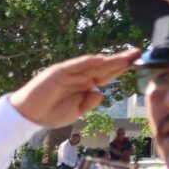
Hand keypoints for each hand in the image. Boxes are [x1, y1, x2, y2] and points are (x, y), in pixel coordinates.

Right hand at [8, 49, 143, 128]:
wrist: (30, 115)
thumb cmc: (52, 114)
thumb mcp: (76, 113)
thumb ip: (89, 103)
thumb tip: (101, 92)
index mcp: (86, 86)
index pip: (108, 75)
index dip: (122, 69)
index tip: (137, 63)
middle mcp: (80, 77)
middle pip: (105, 66)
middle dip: (121, 60)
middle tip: (138, 53)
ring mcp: (70, 72)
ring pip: (93, 64)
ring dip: (109, 59)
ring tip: (126, 56)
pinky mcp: (59, 71)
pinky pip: (76, 65)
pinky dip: (88, 61)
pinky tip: (102, 60)